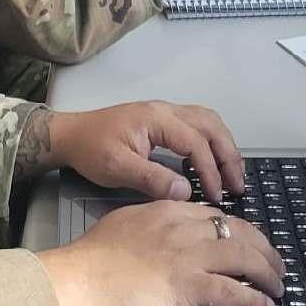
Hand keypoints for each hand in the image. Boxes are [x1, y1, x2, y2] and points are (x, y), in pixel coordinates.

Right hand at [39, 201, 283, 305]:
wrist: (81, 278)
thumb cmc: (95, 257)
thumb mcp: (126, 223)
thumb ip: (153, 224)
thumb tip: (166, 234)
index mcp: (168, 211)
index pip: (216, 215)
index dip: (240, 231)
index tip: (249, 243)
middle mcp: (183, 228)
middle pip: (239, 232)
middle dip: (264, 249)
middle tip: (275, 266)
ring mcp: (187, 255)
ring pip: (244, 257)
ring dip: (267, 274)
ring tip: (277, 287)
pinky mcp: (187, 285)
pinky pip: (233, 291)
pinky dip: (254, 300)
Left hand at [45, 100, 244, 203]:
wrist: (69, 135)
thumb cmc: (90, 150)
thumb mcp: (117, 168)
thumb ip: (152, 179)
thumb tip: (186, 193)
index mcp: (156, 118)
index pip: (195, 142)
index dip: (209, 170)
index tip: (215, 195)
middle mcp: (165, 110)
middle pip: (211, 125)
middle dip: (228, 155)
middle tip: (236, 185)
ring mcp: (164, 112)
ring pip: (208, 122)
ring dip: (224, 146)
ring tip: (232, 175)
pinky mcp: (161, 120)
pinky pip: (197, 125)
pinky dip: (212, 142)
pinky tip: (213, 162)